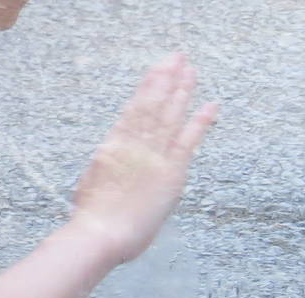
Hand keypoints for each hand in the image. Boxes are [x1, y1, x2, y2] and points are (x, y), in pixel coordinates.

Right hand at [70, 53, 218, 263]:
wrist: (100, 233)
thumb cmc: (94, 218)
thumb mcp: (96, 185)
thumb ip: (109, 170)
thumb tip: (114, 168)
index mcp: (113, 146)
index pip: (134, 110)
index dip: (148, 88)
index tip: (157, 71)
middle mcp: (133, 144)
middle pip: (152, 104)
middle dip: (166, 78)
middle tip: (178, 57)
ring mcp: (152, 155)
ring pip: (168, 114)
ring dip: (181, 90)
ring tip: (191, 69)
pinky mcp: (170, 172)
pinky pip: (188, 140)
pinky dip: (200, 121)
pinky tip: (211, 105)